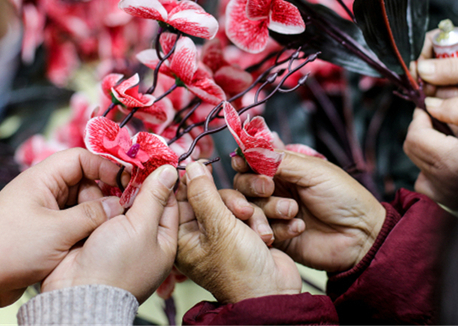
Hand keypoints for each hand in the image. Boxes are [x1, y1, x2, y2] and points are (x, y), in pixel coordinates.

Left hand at [0, 148, 123, 311]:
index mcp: (41, 178)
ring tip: (97, 233)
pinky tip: (87, 242)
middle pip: (84, 181)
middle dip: (100, 197)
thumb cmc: (8, 249)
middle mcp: (42, 190)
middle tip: (112, 215)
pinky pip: (71, 221)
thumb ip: (91, 215)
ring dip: (92, 216)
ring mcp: (42, 210)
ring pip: (80, 203)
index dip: (105, 166)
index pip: (80, 158)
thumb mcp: (57, 232)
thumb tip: (117, 206)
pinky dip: (82, 229)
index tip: (124, 181)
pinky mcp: (43, 229)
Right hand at [42, 164, 178, 303]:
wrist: (77, 292)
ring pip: (116, 204)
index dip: (162, 180)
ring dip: (109, 190)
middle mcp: (140, 240)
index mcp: (162, 241)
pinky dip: (92, 200)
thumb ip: (154, 197)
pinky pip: (96, 211)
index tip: (153, 160)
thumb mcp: (141, 227)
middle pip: (140, 201)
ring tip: (105, 173)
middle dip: (131, 184)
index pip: (168, 203)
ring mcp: (115, 238)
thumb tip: (171, 172)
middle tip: (125, 165)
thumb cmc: (116, 267)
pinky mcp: (93, 236)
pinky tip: (88, 186)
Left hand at [176, 161, 301, 303]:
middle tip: (243, 213)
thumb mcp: (219, 227)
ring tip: (261, 234)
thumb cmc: (241, 271)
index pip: (182, 197)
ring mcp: (226, 236)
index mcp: (185, 237)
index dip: (194, 180)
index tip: (205, 164)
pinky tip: (271, 235)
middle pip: (213, 197)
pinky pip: (254, 215)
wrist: (274, 293)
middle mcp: (203, 236)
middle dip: (233, 203)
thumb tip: (192, 168)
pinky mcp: (247, 236)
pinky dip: (264, 223)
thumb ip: (203, 193)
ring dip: (254, 215)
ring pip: (236, 204)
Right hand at [232, 151, 385, 272]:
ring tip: (293, 212)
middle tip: (269, 187)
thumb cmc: (344, 197)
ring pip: (250, 207)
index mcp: (285, 168)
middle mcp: (276, 188)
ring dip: (269, 208)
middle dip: (252, 184)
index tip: (243, 161)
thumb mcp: (313, 171)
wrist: (361, 236)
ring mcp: (275, 213)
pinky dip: (278, 228)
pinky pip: (261, 230)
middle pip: (243, 183)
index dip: (244, 159)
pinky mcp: (277, 236)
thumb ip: (279, 160)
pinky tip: (299, 228)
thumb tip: (250, 147)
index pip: (252, 159)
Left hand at [404, 97, 457, 207]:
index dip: (419, 118)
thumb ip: (455, 108)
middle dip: (420, 130)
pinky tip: (449, 161)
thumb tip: (429, 105)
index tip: (429, 108)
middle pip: (412, 149)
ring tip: (447, 139)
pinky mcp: (451, 203)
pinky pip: (426, 184)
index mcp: (450, 160)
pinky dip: (430, 171)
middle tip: (437, 120)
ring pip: (417, 165)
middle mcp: (443, 182)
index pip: (415, 135)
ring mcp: (446, 195)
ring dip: (425, 149)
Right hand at [415, 27, 457, 124]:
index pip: (432, 42)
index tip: (420, 72)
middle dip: (430, 79)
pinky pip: (444, 101)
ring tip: (457, 96)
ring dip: (440, 93)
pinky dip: (446, 105)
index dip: (423, 56)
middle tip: (438, 89)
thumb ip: (451, 69)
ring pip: (434, 86)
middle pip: (429, 66)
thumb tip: (422, 69)